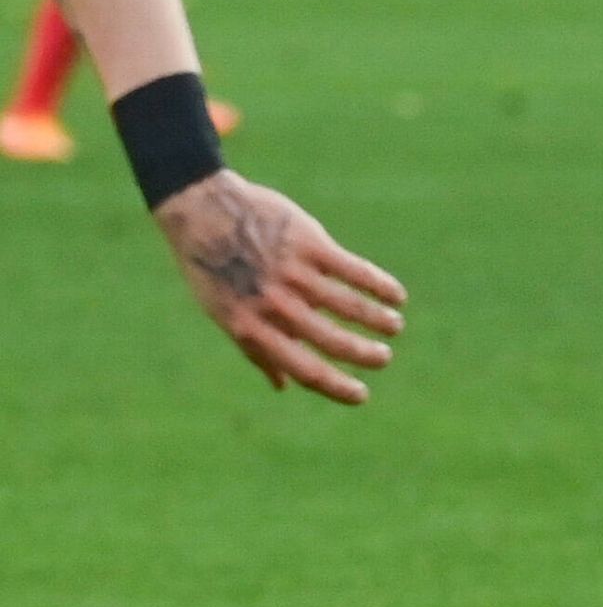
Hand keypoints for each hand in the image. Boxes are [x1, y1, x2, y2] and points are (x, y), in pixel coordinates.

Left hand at [150, 172, 406, 403]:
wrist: (202, 212)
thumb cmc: (214, 270)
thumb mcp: (225, 314)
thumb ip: (257, 349)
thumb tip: (284, 385)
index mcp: (251, 328)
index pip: (304, 369)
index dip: (337, 388)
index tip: (362, 395)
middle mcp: (274, 304)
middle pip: (333, 341)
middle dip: (366, 355)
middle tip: (384, 358)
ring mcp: (293, 273)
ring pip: (350, 305)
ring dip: (379, 320)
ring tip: (394, 326)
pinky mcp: (309, 244)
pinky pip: (355, 271)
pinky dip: (381, 286)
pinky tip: (397, 296)